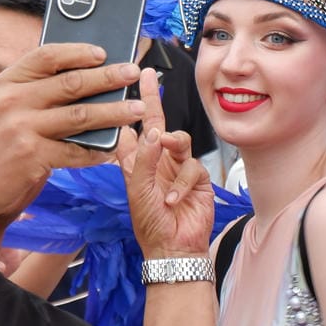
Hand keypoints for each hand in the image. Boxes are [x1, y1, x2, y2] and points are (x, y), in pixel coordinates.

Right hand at [0, 43, 144, 224]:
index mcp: (6, 83)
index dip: (78, 51)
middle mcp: (12, 100)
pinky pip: (75, 151)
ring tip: (136, 110)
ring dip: (114, 112)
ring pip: (81, 116)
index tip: (103, 52)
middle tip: (133, 73)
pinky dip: (97, 151)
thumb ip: (28, 92)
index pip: (46, 55)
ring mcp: (21, 128)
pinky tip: (112, 150)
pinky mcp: (31, 157)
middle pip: (72, 83)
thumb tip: (76, 77)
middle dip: (109, 77)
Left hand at [117, 69, 214, 261]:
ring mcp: (178, 168)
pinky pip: (192, 167)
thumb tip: (153, 130)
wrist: (174, 249)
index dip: (130, 108)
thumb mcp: (138, 190)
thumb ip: (143, 159)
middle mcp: (157, 161)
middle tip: (149, 77)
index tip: (128, 83)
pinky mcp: (197, 177)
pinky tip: (173, 199)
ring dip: (172, 145)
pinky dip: (181, 183)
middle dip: (153, 100)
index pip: (133, 129)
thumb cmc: (150, 223)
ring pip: (179, 140)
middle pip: (158, 124)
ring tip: (165, 149)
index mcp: (137, 162)